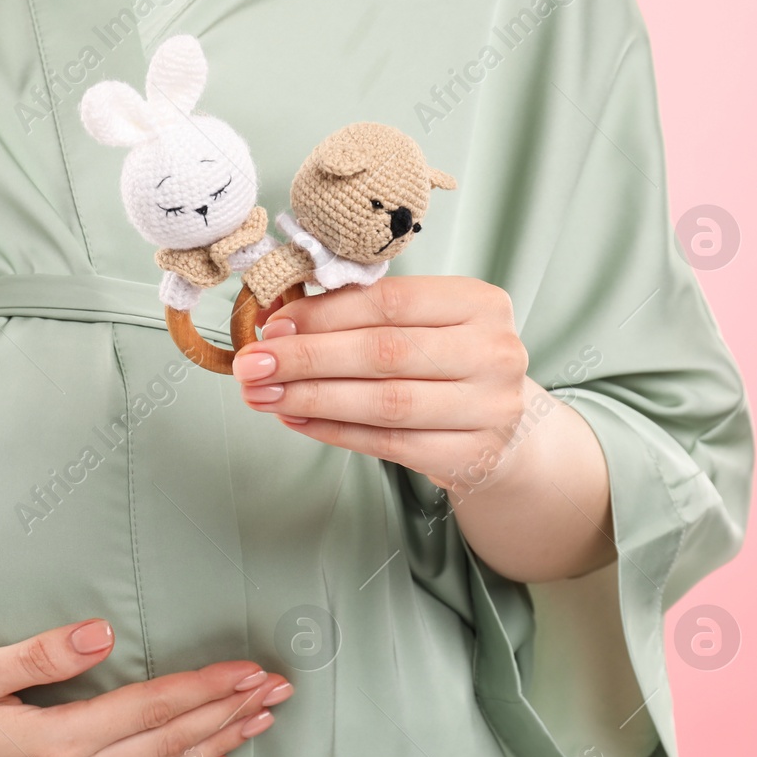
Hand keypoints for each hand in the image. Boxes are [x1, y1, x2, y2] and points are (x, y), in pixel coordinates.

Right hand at [0, 619, 292, 756]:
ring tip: (261, 723)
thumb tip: (103, 632)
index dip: (206, 688)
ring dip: (217, 746)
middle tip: (280, 690)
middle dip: (230, 714)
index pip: (151, 708)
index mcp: (57, 741)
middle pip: (170, 743)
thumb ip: (39, 654)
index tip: (250, 668)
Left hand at [234, 278, 530, 491]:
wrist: (504, 430)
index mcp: (479, 303)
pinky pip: (388, 443)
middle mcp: (493, 352)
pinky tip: (296, 418)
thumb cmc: (447, 365)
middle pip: (383, 353)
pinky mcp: (473, 455)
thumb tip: (277, 319)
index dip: (324, 314)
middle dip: (306, 358)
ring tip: (263, 395)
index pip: (390, 302)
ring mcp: (488, 408)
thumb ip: (357, 315)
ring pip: (384, 403)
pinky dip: (334, 431)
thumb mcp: (418, 326)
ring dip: (312, 398)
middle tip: (252, 365)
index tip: (271, 326)